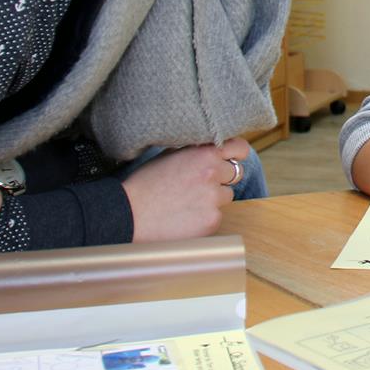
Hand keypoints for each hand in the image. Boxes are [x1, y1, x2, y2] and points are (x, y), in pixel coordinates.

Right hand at [122, 138, 250, 242]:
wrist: (129, 214)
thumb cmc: (145, 184)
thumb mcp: (169, 156)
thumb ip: (195, 151)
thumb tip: (211, 149)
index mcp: (204, 155)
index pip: (239, 148)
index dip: (237, 153)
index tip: (234, 157)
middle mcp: (213, 175)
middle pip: (235, 174)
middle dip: (222, 178)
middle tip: (200, 184)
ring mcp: (214, 200)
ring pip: (226, 196)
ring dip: (213, 198)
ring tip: (188, 202)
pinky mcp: (211, 221)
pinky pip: (216, 216)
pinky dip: (205, 216)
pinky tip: (185, 217)